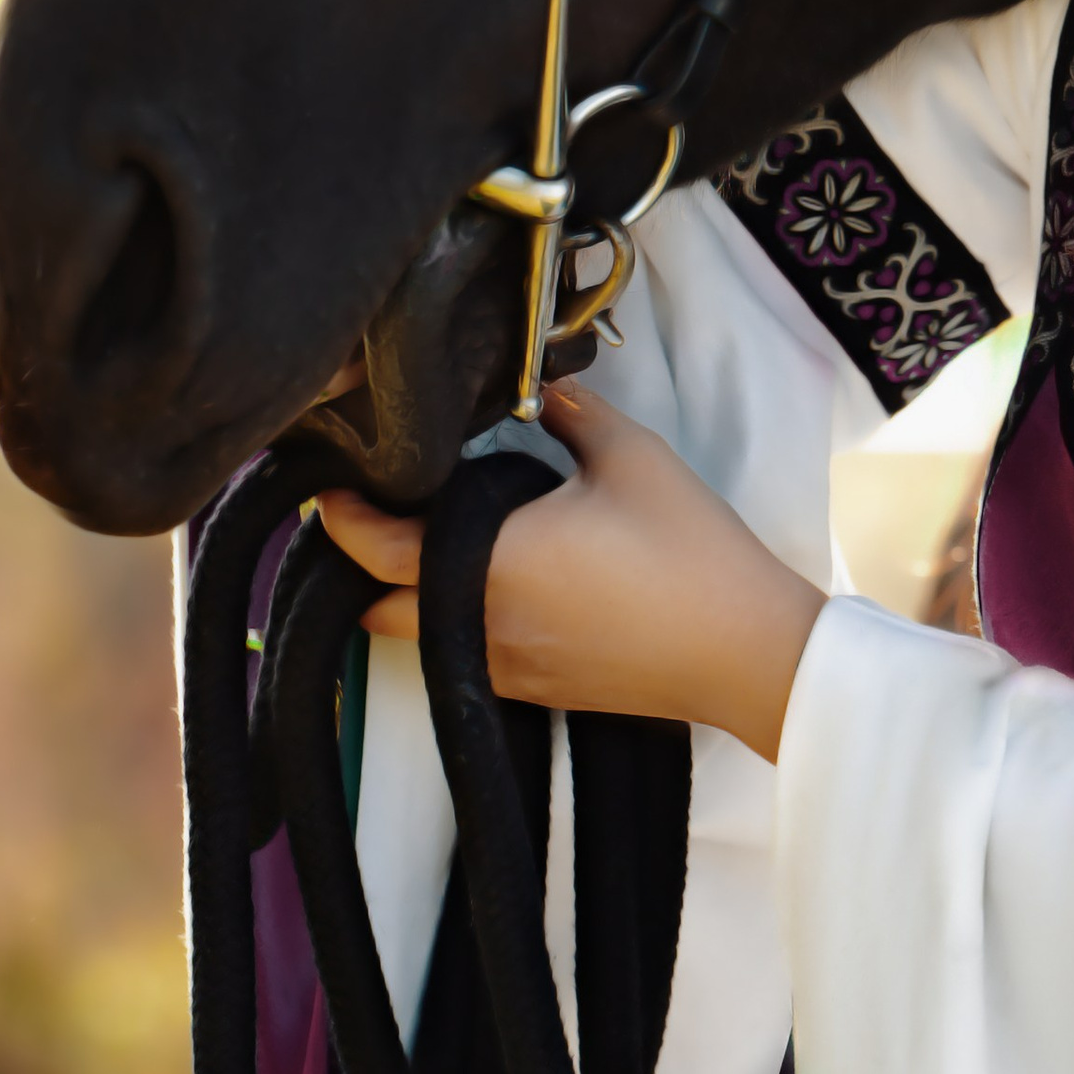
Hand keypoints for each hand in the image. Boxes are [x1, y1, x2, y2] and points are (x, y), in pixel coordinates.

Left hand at [319, 386, 824, 763]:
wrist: (743, 649)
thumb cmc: (685, 548)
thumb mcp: (629, 456)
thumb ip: (569, 411)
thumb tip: (537, 384)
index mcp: (489, 564)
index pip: (375, 550)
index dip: (340, 518)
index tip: (330, 486)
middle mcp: (481, 626)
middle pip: (376, 610)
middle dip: (361, 568)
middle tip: (372, 514)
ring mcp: (507, 668)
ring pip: (418, 638)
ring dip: (405, 596)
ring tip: (428, 542)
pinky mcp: (538, 690)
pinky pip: (464, 655)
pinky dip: (451, 620)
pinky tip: (489, 582)